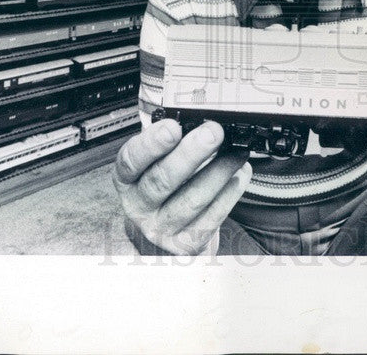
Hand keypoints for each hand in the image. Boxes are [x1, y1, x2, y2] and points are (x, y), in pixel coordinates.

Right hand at [112, 118, 250, 255]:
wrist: (166, 229)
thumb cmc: (164, 184)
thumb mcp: (156, 162)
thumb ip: (171, 143)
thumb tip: (202, 123)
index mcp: (127, 179)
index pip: (131, 160)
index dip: (151, 144)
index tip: (173, 127)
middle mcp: (139, 206)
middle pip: (162, 180)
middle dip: (191, 154)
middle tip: (213, 133)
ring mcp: (161, 228)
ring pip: (191, 200)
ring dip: (218, 172)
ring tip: (237, 152)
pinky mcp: (186, 244)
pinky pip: (212, 217)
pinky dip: (229, 193)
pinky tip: (239, 175)